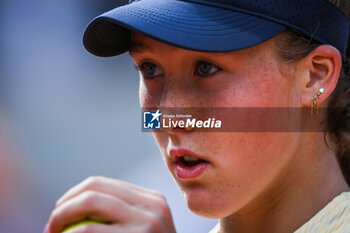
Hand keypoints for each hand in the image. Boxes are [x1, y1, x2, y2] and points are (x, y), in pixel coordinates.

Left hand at [46, 176, 176, 232]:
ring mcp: (149, 221)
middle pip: (93, 188)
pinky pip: (89, 231)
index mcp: (151, 199)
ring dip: (61, 217)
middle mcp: (153, 204)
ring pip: (90, 202)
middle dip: (64, 205)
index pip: (100, 184)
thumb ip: (116, 217)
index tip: (58, 216)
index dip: (72, 197)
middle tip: (51, 226)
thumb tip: (73, 205)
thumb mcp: (138, 232)